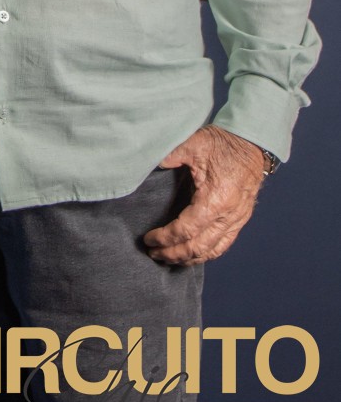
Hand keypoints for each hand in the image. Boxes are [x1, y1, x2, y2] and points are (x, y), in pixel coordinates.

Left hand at [143, 125, 265, 265]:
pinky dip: (206, 253)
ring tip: (169, 258)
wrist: (252, 143)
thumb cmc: (223, 143)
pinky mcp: (240, 219)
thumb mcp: (193, 143)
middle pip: (198, 247)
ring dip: (189, 258)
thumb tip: (150, 164)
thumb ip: (170, 155)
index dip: (165, 238)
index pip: (186, 230)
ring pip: (212, 251)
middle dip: (173, 254)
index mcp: (215, 199)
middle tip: (154, 253)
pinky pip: (224, 244)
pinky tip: (193, 254)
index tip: (148, 239)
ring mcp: (237, 220)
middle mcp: (228, 215)